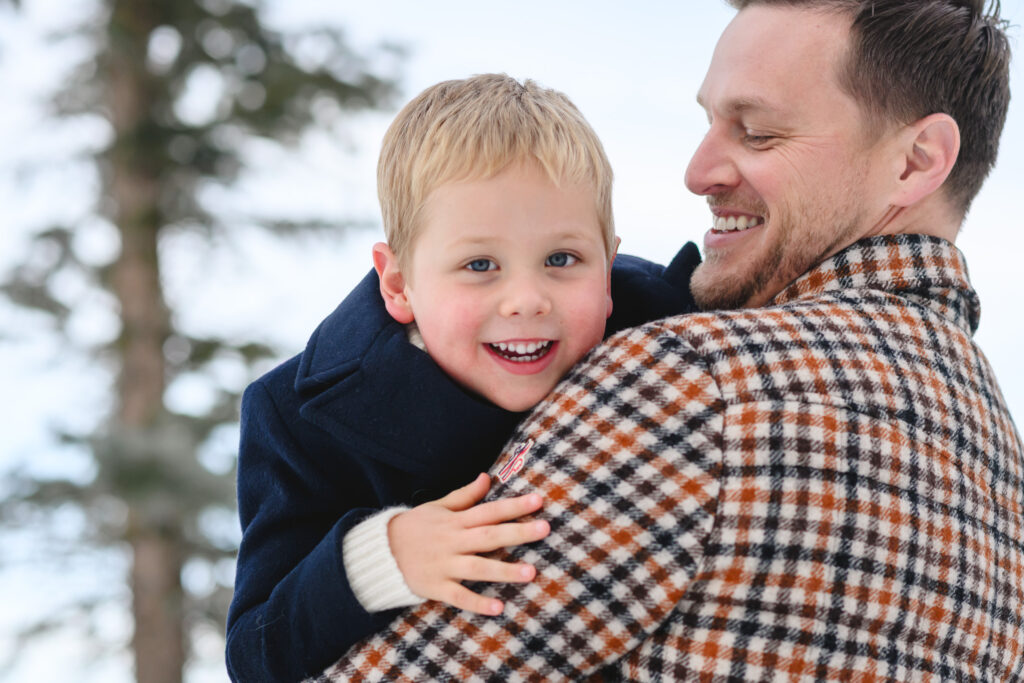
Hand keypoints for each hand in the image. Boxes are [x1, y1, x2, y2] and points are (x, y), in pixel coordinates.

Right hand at [388, 473, 549, 614]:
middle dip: (517, 533)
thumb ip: (465, 495)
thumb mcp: (437, 506)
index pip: (488, 510)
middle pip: (489, 536)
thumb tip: (487, 478)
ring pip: (477, 568)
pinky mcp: (435, 587)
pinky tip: (498, 608)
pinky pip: (458, 596)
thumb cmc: (414, 527)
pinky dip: (477, 602)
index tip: (538, 501)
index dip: (513, 506)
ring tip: (531, 573)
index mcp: (455, 520)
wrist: (379, 552)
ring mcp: (444, 565)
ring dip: (504, 570)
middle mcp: (452, 541)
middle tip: (545, 529)